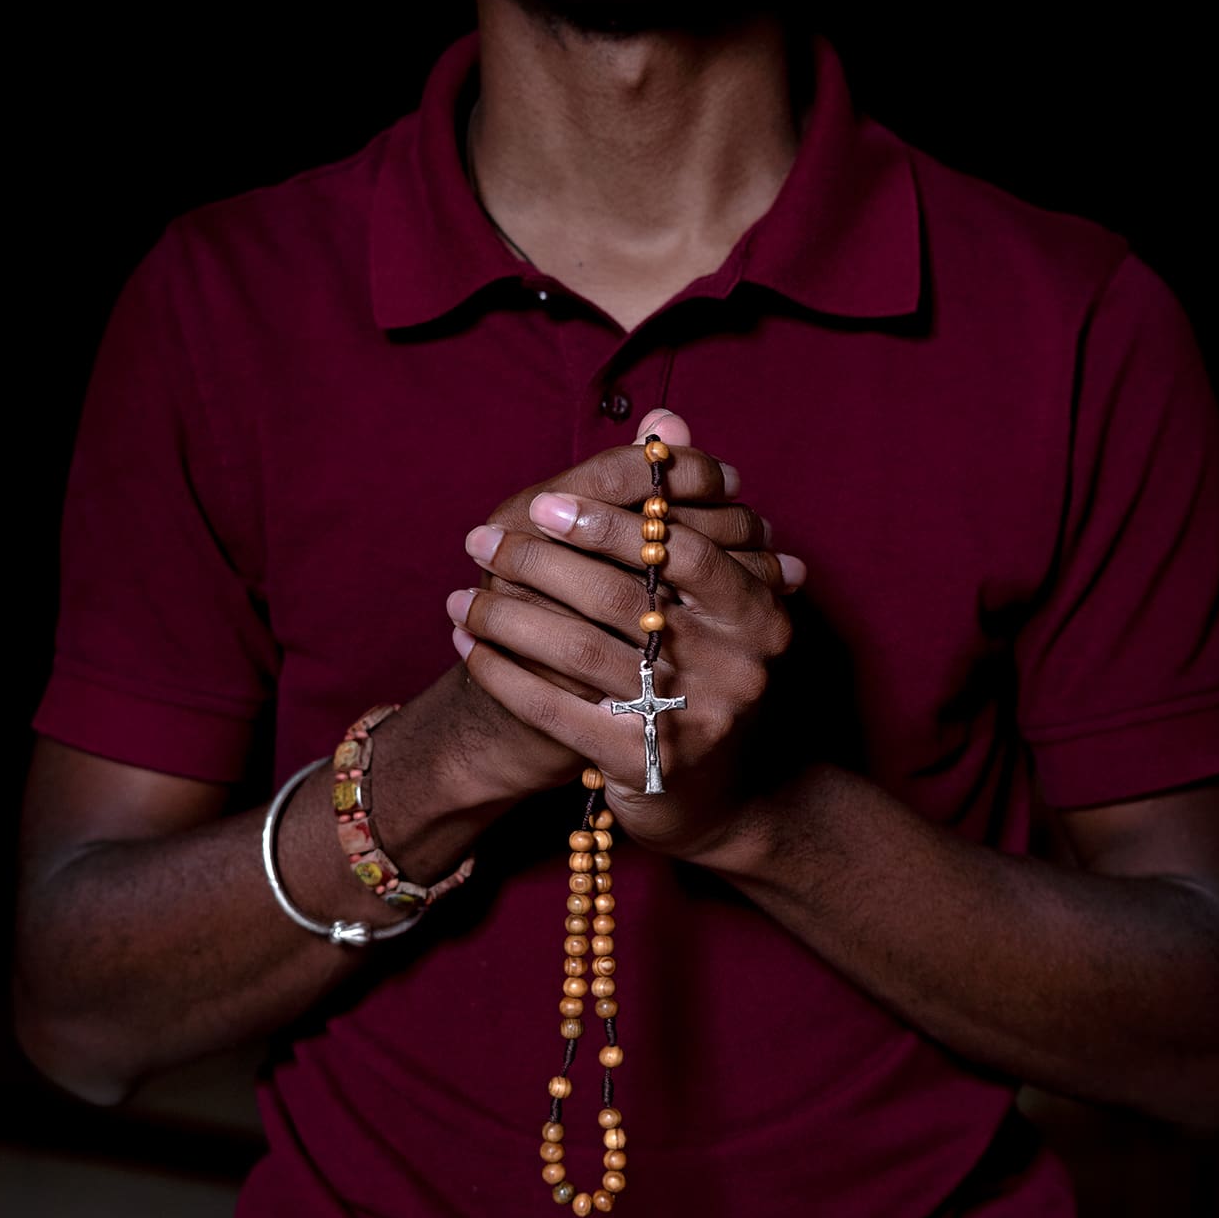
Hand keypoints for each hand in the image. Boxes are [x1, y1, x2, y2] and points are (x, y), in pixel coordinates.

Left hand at [447, 408, 804, 862]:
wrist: (708, 797)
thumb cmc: (694, 671)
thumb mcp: (701, 595)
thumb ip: (680, 509)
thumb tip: (663, 420)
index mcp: (759, 612)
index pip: (684, 547)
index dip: (609, 519)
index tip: (541, 502)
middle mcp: (741, 667)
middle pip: (621, 595)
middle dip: (537, 562)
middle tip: (479, 542)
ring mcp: (697, 720)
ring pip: (580, 650)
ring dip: (504, 618)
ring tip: (459, 600)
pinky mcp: (646, 766)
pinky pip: (555, 710)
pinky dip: (502, 676)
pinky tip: (468, 653)